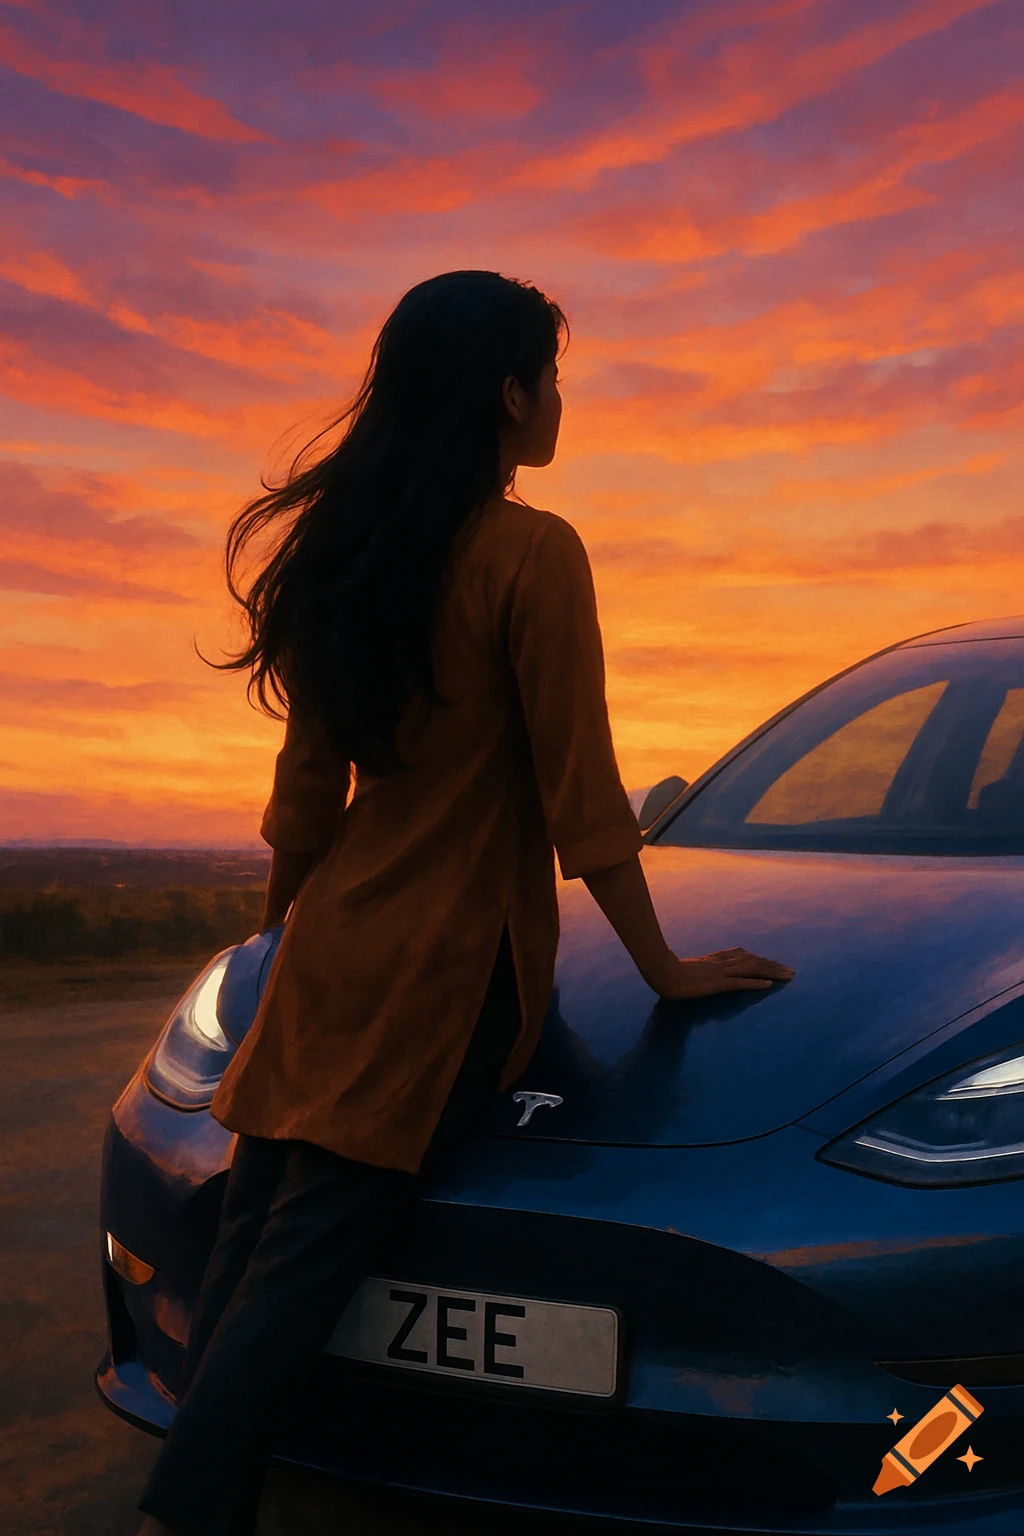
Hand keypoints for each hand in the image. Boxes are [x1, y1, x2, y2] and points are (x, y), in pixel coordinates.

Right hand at [650, 947, 794, 999]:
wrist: (658, 971)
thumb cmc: (666, 972)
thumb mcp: (686, 971)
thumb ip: (697, 973)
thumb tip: (700, 979)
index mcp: (714, 959)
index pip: (743, 956)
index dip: (761, 960)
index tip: (774, 965)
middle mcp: (720, 962)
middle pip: (753, 960)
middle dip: (773, 965)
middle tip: (791, 972)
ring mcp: (719, 972)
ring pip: (751, 969)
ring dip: (772, 972)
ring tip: (789, 977)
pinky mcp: (716, 983)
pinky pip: (739, 982)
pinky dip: (755, 983)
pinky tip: (769, 985)